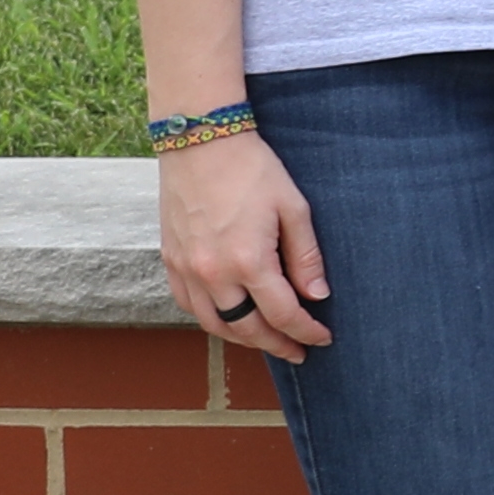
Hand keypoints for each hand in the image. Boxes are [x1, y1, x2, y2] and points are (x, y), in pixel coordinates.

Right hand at [158, 134, 329, 360]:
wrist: (200, 143)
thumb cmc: (253, 170)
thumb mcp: (294, 208)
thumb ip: (305, 257)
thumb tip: (317, 296)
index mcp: (248, 261)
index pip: (283, 314)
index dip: (305, 332)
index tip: (323, 339)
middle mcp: (212, 274)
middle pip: (247, 329)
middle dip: (276, 344)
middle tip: (298, 351)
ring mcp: (186, 269)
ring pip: (214, 324)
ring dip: (242, 338)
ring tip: (267, 340)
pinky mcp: (170, 260)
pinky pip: (188, 305)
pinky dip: (211, 319)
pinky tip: (229, 318)